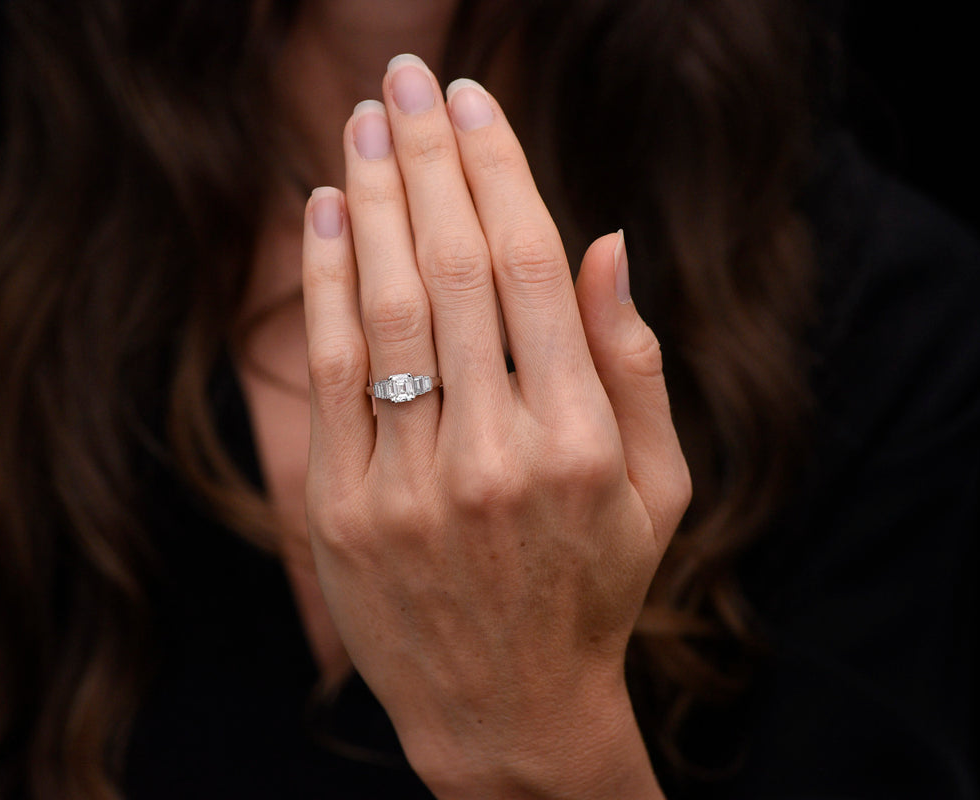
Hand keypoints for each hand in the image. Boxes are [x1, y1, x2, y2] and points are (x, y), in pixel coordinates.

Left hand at [301, 54, 688, 798]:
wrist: (505, 711)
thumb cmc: (591, 588)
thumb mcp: (654, 489)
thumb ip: (634, 365)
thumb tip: (604, 242)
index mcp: (579, 442)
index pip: (528, 268)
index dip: (496, 170)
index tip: (471, 100)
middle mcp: (494, 456)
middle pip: (448, 268)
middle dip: (426, 158)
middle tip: (405, 79)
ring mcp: (409, 486)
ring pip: (382, 308)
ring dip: (369, 200)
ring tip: (362, 124)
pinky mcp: (342, 511)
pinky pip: (329, 373)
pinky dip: (325, 284)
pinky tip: (326, 213)